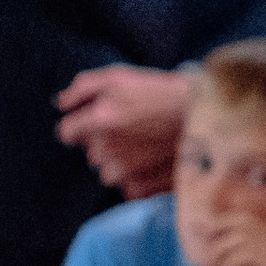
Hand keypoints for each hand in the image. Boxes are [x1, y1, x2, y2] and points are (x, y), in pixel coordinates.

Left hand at [55, 63, 191, 197]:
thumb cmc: (161, 92)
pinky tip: (153, 160)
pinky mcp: (142, 188)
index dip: (79, 126)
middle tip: (133, 128)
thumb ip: (82, 87)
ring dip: (120, 161)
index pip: (67, 132)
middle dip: (104, 141)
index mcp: (101, 119)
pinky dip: (137, 177)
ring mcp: (126, 171)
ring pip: (107, 170)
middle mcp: (109, 148)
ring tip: (145, 145)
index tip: (94, 123)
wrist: (205, 115)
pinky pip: (126, 186)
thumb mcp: (119, 76)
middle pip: (90, 151)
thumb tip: (60, 103)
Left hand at [194, 211, 265, 265]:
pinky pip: (243, 257)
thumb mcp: (237, 259)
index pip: (242, 217)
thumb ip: (220, 241)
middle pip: (241, 222)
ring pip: (238, 239)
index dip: (219, 221)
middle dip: (218, 232)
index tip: (199, 231)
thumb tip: (192, 223)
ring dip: (221, 255)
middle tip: (207, 250)